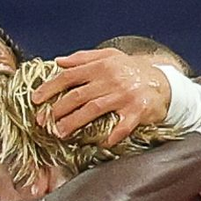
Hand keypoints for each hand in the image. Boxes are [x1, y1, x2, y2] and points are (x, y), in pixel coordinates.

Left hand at [30, 49, 171, 145]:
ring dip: (74, 123)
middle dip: (58, 110)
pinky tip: (102, 143)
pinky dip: (112, 136)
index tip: (36, 100)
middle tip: (44, 122)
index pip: (69, 76)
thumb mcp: (110, 56)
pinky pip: (122, 126)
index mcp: (101, 66)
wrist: (164, 84)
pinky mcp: (138, 111)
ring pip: (93, 110)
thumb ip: (84, 58)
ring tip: (60, 133)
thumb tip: (59, 62)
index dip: (50, 88)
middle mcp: (111, 79)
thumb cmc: (133, 71)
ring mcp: (124, 96)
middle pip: (78, 95)